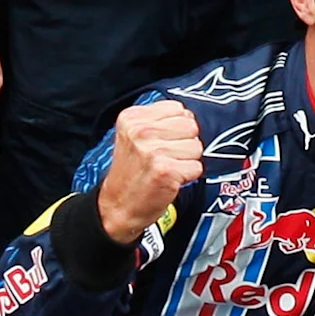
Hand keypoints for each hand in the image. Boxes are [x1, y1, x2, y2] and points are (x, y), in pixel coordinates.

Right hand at [97, 100, 205, 244]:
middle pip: (190, 125)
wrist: (117, 207)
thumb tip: (188, 116)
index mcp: (132, 118)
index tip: (164, 141)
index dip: (178, 127)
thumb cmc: (130, 173)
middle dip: (185, 142)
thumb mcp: (132, 136)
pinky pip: (197, 167)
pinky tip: (170, 179)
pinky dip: (188, 176)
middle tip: (167, 157)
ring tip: (167, 168)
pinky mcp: (166, 171)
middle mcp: (141, 131)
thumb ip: (156, 121)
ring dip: (187, 160)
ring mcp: (153, 151)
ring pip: (196, 146)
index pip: (178, 108)